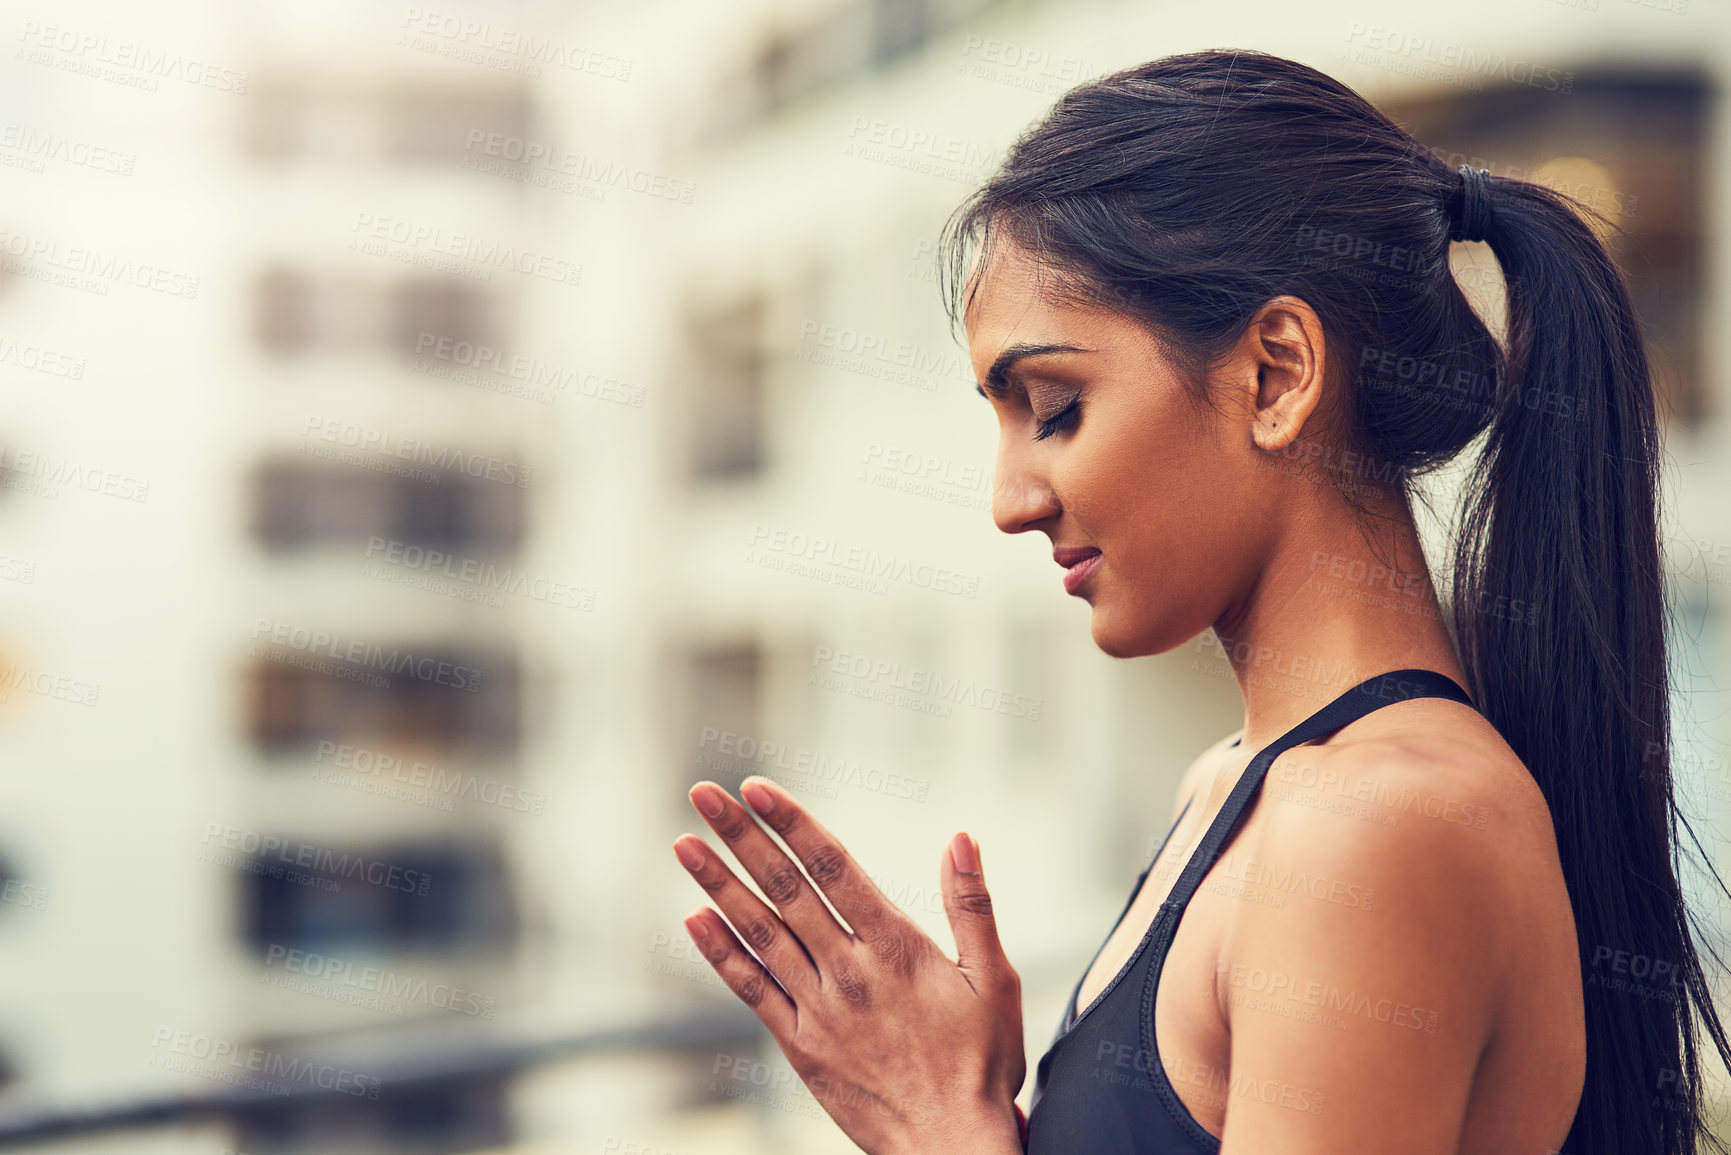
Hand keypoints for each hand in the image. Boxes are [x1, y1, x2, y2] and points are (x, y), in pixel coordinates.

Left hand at [672, 776, 1025, 1154]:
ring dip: (718, 884)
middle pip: (786, 889)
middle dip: (741, 838)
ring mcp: (819, 1009)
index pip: (832, 866)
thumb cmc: (982, 1065)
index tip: (756, 788)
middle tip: (704, 795)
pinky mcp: (801, 1046)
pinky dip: (721, 953)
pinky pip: (752, 990)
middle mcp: (848, 972)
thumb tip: (961, 838)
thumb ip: (972, 906)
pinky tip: (694, 919)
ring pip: (759, 932)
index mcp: (895, 948)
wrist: (951, 1149)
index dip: (791, 822)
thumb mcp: (995, 981)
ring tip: (683, 844)